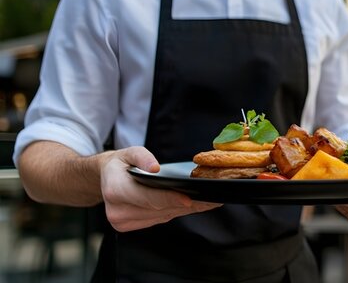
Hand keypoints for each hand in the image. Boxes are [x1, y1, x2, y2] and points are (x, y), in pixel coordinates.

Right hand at [100, 147, 221, 231]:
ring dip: (184, 210)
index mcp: (115, 190)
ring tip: (207, 202)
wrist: (105, 178)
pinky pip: (160, 220)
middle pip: (159, 209)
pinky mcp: (130, 226)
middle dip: (185, 204)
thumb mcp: (129, 152)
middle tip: (211, 199)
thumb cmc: (121, 164)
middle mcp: (118, 210)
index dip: (169, 199)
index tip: (189, 199)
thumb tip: (154, 167)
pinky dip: (176, 211)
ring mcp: (123, 221)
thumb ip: (142, 157)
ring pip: (162, 216)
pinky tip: (193, 205)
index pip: (147, 197)